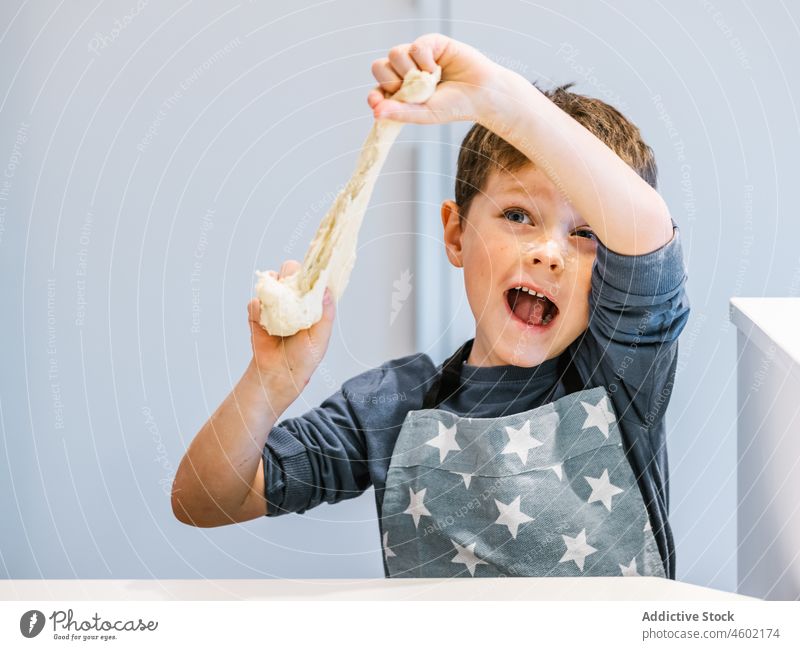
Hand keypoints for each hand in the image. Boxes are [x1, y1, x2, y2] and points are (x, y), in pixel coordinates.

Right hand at [247, 260, 335, 397]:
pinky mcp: (258, 311)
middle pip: (290, 270)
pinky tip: (266, 322)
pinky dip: (259, 307)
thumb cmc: (304, 357)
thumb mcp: (320, 337)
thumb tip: (326, 290)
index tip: (313, 264)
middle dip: (291, 273)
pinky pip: (255, 300)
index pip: (313, 277)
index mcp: (311, 302)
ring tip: (280, 307)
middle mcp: (293, 298)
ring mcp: (275, 303)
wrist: (278, 373)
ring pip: (271, 279)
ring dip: (274, 288)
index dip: (313, 269)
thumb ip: (325, 314)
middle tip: (292, 288)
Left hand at [367, 33, 502, 124]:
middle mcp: (406, 72)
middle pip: (380, 66)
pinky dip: (425, 60)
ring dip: (410, 71)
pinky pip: (415, 46)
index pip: (377, 89)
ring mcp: (417, 56)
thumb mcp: (424, 114)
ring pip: (395, 54)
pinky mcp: (430, 43)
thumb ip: (400, 113)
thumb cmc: (454, 106)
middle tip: (413, 91)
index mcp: (402, 92)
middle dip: (393, 81)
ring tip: (431, 80)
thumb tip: (375, 112)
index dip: (375, 94)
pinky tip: (438, 69)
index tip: (377, 101)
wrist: (481, 94)